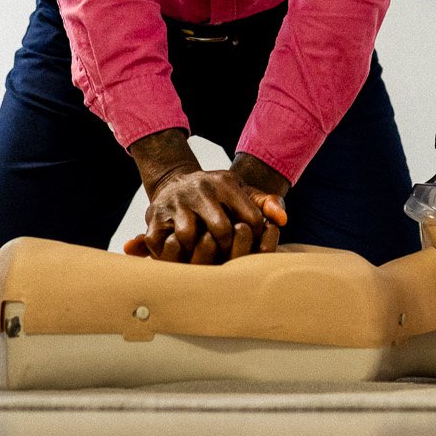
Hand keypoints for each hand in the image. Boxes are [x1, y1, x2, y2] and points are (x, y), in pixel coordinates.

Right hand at [122, 131, 287, 262]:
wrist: (175, 182)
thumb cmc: (218, 195)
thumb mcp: (243, 191)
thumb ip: (267, 203)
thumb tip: (282, 220)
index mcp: (225, 182)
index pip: (250, 219)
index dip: (255, 237)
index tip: (251, 241)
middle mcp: (199, 188)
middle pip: (220, 229)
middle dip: (228, 246)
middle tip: (227, 251)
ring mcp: (175, 202)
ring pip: (188, 235)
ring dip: (197, 250)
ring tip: (203, 253)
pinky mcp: (153, 216)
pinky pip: (161, 243)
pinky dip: (170, 253)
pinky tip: (182, 253)